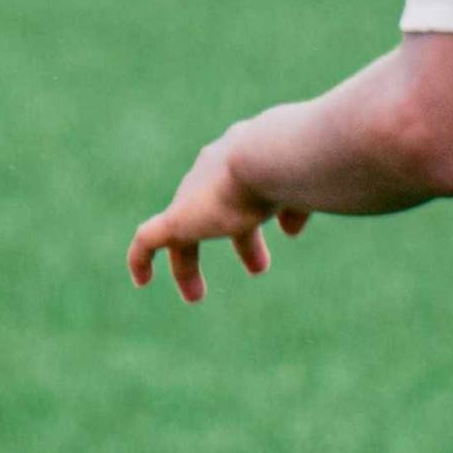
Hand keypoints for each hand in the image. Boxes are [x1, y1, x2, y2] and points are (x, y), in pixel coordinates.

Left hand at [126, 130, 296, 301]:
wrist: (270, 156)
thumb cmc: (303, 165)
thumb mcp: (311, 183)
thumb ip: (301, 203)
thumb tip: (291, 229)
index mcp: (250, 156)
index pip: (254, 182)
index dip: (274, 208)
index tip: (291, 231)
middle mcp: (216, 170)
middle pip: (219, 206)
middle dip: (239, 236)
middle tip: (259, 267)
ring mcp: (194, 195)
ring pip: (183, 230)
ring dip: (188, 262)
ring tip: (195, 296)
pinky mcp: (177, 219)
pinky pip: (147, 240)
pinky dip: (141, 259)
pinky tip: (141, 281)